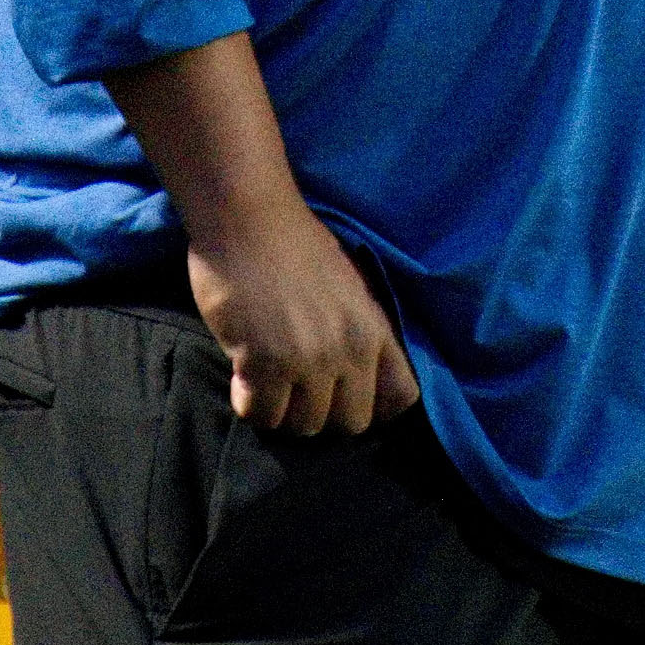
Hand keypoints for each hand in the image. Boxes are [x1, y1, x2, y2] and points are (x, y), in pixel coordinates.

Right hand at [182, 198, 414, 436]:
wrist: (248, 217)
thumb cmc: (295, 244)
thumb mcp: (350, 287)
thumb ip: (359, 331)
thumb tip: (353, 375)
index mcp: (374, 329)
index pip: (400, 398)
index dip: (374, 405)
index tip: (346, 394)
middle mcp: (349, 350)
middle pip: (350, 424)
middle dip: (323, 411)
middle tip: (297, 387)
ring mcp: (307, 361)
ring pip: (303, 426)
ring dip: (283, 409)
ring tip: (267, 378)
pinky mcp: (263, 364)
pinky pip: (261, 415)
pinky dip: (249, 403)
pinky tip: (243, 376)